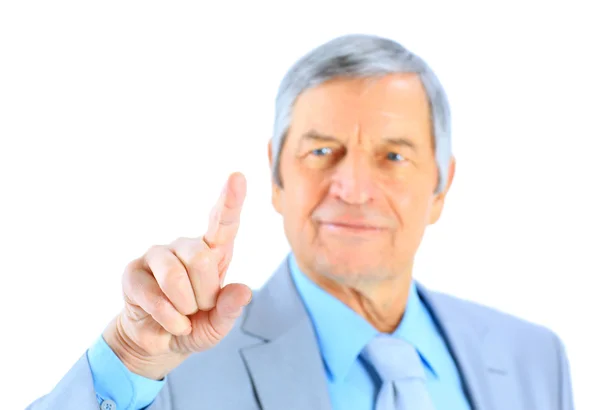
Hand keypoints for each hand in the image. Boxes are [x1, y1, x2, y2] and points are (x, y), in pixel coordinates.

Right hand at [103, 172, 251, 379]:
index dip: (231, 200)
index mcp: (215, 251)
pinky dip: (168, 320)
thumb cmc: (195, 324)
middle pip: (201, 259)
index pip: (224, 222)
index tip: (237, 176)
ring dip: (184, 309)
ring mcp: (158, 255)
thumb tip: (243, 291)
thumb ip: (231, 310)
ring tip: (183, 315)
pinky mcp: (133, 271)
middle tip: (199, 308)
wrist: (159, 342)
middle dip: (204, 296)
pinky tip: (168, 322)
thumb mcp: (218, 324)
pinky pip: (155, 298)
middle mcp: (186, 245)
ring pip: (175, 278)